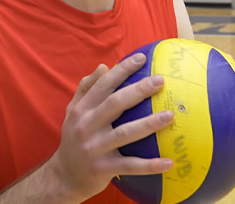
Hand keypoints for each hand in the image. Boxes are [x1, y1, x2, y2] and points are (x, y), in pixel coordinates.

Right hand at [49, 53, 173, 201]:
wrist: (63, 176)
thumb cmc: (74, 138)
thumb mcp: (73, 112)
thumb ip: (86, 89)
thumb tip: (104, 67)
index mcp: (81, 110)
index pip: (103, 85)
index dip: (122, 70)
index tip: (142, 58)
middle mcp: (86, 127)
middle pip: (115, 104)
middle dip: (138, 90)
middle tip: (160, 80)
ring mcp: (95, 149)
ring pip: (125, 134)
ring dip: (149, 124)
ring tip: (170, 115)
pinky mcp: (103, 169)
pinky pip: (130, 166)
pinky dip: (150, 165)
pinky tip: (169, 162)